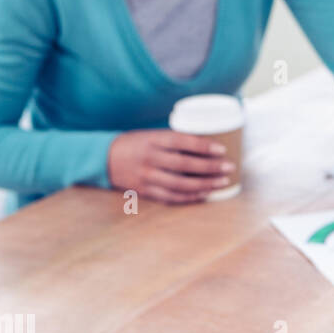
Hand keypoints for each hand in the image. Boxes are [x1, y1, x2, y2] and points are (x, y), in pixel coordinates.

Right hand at [107, 129, 234, 203]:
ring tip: (223, 182)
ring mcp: (147, 176)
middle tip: (229, 167)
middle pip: (184, 164)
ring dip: (205, 184)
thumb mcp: (152, 135)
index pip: (182, 141)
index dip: (203, 146)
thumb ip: (175, 140)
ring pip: (180, 184)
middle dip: (210, 167)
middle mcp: (150, 158)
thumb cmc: (136, 143)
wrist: (104, 158)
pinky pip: (171, 197)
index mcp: (153, 140)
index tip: (222, 149)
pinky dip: (190, 196)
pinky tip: (205, 194)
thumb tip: (210, 142)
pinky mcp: (145, 191)